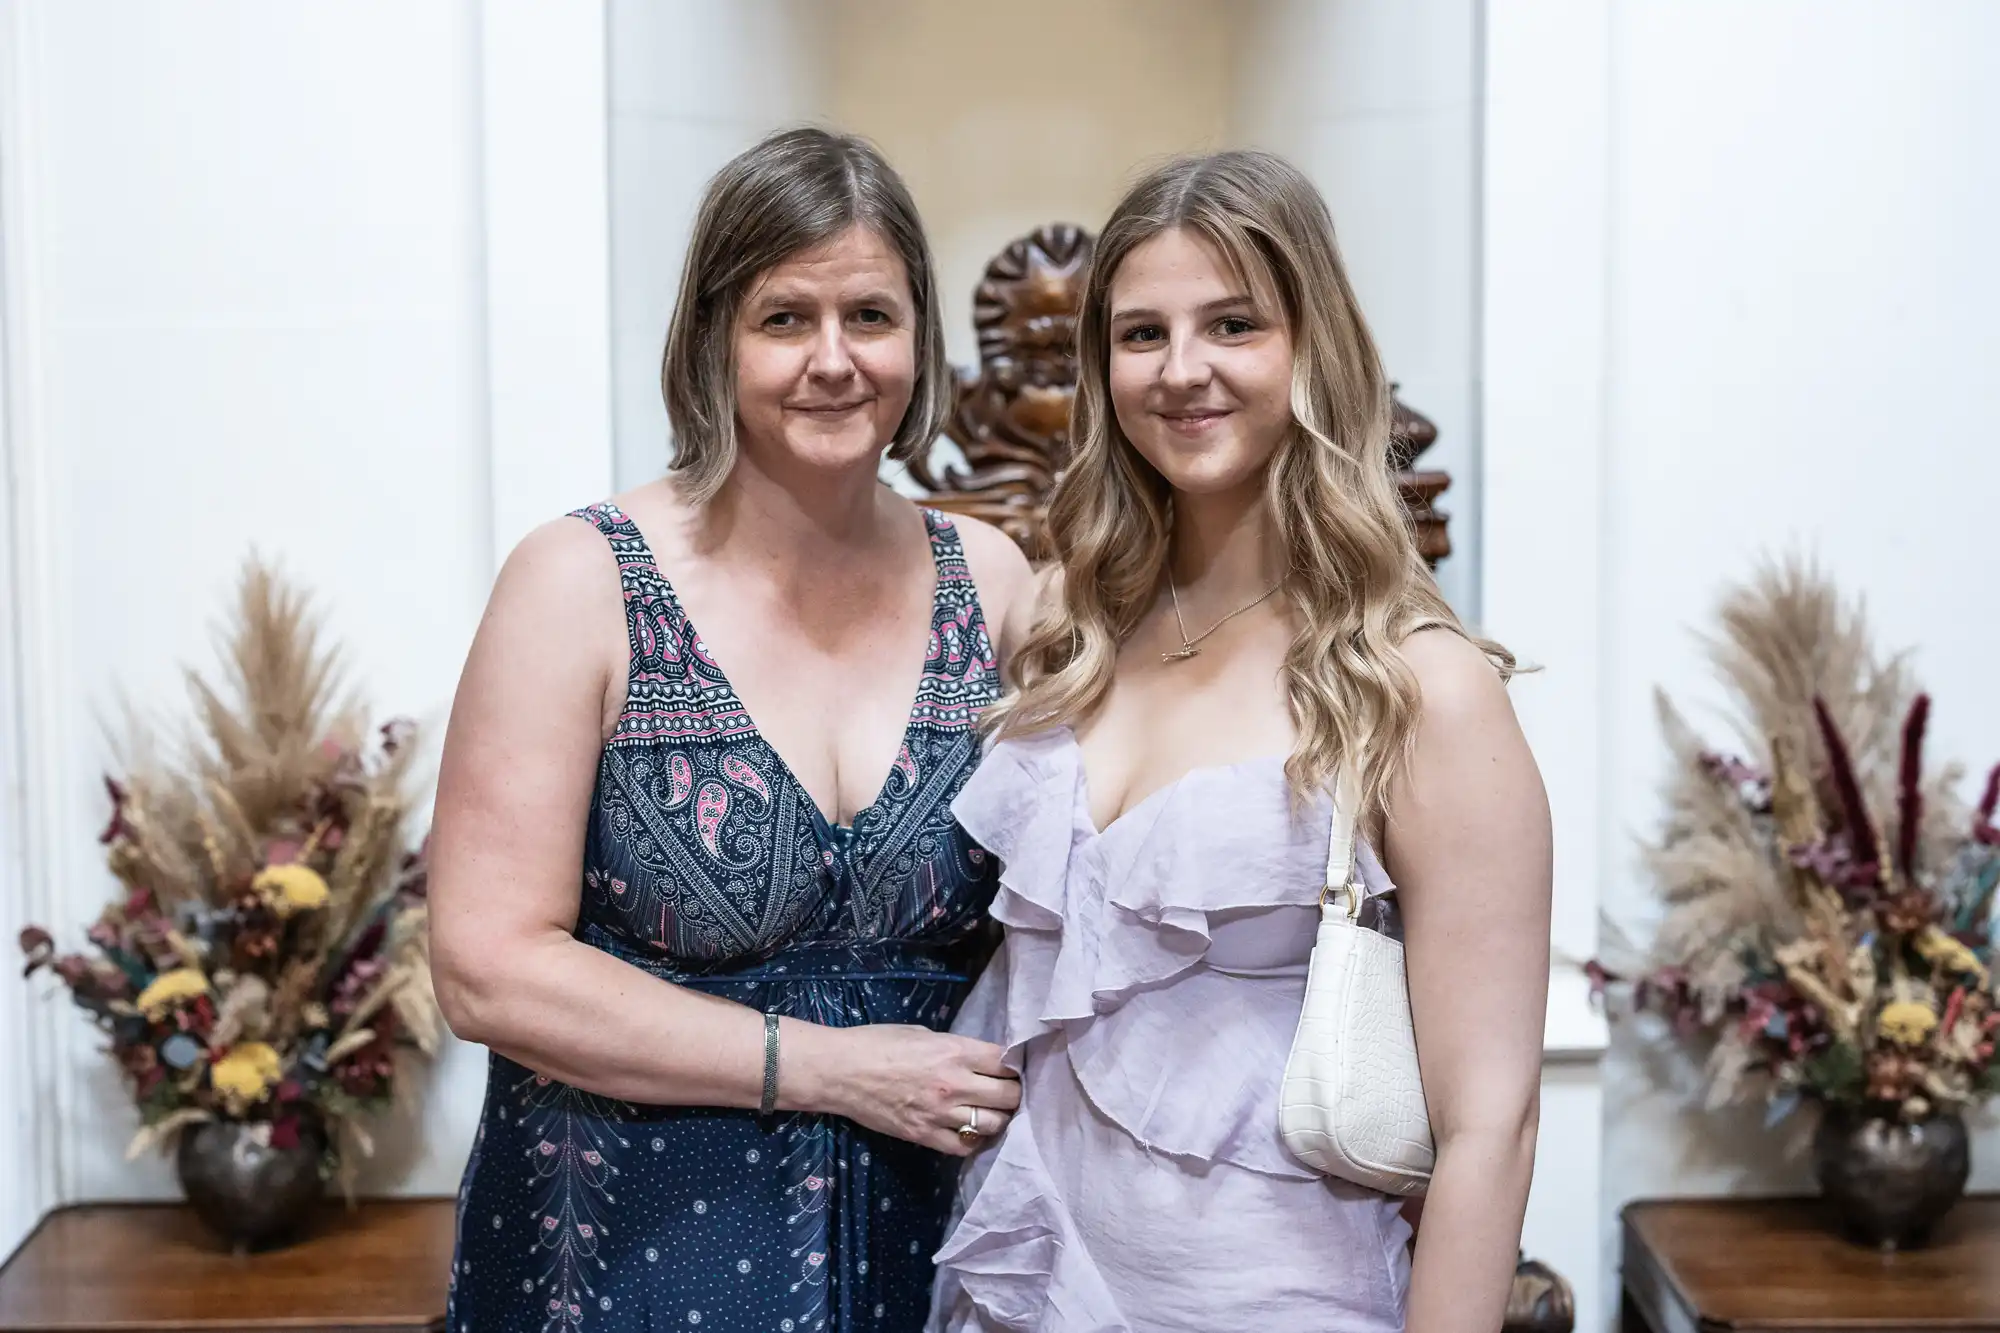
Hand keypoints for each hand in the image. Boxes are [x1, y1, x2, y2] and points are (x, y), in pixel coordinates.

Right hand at [784, 1021, 1019, 1155]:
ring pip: (993, 1124)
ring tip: (993, 1112)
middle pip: (1008, 1095)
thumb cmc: (877, 1043)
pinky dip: (974, 1140)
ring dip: (999, 1118)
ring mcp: (940, 1114)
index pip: (1006, 1062)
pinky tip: (971, 1131)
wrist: (840, 1072)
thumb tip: (979, 1060)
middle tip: (1008, 1092)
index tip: (1012, 1068)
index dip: (1015, 1065)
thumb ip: (955, 1048)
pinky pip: (964, 1146)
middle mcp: (954, 1083)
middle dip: (1014, 1093)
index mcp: (954, 1051)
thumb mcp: (923, 1034)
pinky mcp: (925, 1136)